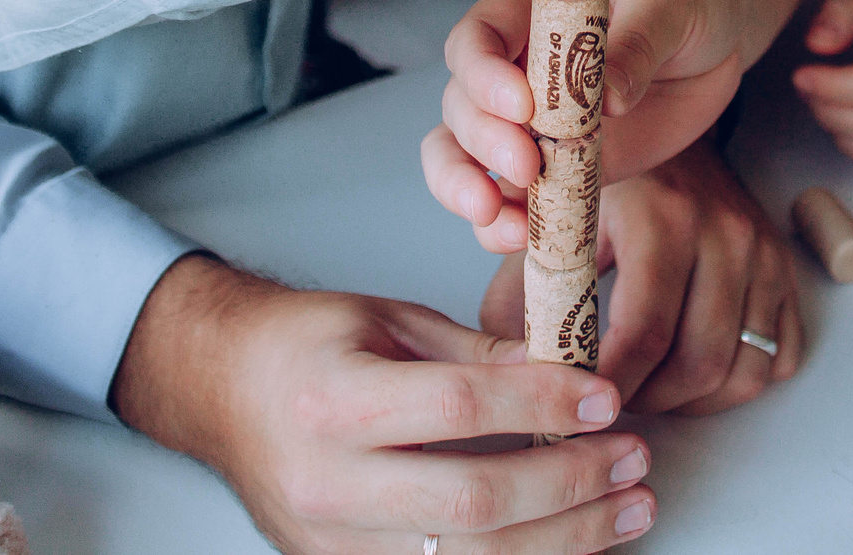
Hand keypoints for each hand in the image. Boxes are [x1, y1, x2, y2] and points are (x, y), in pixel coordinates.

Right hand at [112, 255, 657, 551]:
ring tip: (630, 507)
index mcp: (333, 400)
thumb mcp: (388, 320)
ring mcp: (332, 543)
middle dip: (568, 484)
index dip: (540, 404)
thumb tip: (569, 367)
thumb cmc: (305, 344)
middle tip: (633, 458)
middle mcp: (327, 483)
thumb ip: (477, 350)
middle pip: (470, 504)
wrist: (218, 391)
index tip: (606, 397)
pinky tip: (573, 544)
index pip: (455, 409)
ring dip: (565, 539)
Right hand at [423, 0, 745, 249]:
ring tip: (496, 216)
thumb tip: (607, 97)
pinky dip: (501, 223)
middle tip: (525, 164)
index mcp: (528, 13)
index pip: (478, 39)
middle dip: (481, 140)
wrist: (716, 39)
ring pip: (462, 155)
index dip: (484, 74)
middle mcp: (516, 69)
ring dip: (465, 188)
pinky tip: (520, 238)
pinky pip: (512, 199)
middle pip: (462, 103)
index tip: (522, 105)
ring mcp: (532, 124)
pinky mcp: (559, 168)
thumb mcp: (671, 2)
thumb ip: (639, 42)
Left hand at [475, 143, 802, 414]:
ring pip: (744, 372)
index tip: (579, 405)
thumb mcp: (557, 219)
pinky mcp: (784, 268)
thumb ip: (523, 288)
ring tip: (650, 391)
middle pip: (699, 364)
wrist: (668, 123)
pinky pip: (779, 356)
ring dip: (695, 401)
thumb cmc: (604, 178)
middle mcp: (724, 233)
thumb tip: (504, 368)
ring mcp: (763, 252)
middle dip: (652, 402)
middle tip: (611, 403)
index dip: (610, 386)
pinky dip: (739, 381)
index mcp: (663, 217)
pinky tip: (695, 371)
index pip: (645, 334)